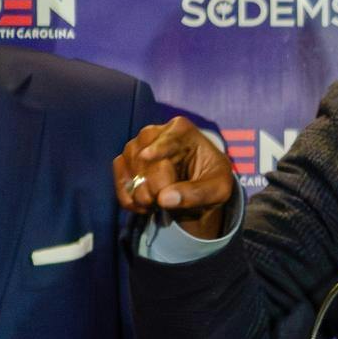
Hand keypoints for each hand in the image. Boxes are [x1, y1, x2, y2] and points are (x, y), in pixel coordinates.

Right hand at [115, 116, 231, 240]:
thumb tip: (164, 199)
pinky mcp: (125, 161)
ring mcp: (137, 145)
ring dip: (141, 195)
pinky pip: (120, 179)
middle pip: (145, 159)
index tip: (146, 155)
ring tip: (156, 205)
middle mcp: (155, 133)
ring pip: (130, 169)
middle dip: (153, 187)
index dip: (157, 148)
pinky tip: (143, 207)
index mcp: (183, 131)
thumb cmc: (212, 181)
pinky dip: (128, 198)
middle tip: (162, 204)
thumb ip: (196, 194)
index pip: (169, 139)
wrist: (198, 186)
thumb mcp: (217, 190)